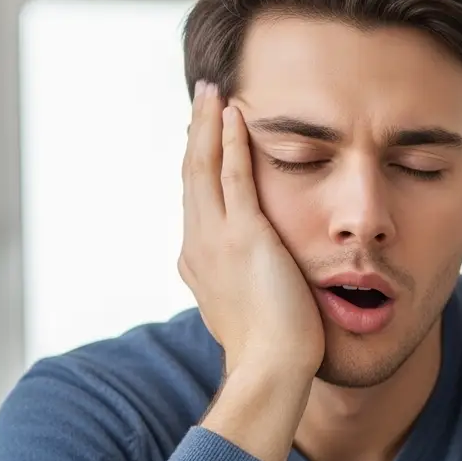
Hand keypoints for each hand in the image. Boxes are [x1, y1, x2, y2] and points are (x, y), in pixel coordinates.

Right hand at [178, 80, 323, 377]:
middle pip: (191, 175)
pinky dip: (230, 142)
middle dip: (196, 133)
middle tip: (203, 97)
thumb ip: (244, 283)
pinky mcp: (244, 236)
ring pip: (203, 167)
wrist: (270, 368)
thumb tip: (254, 277)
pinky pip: (233, 176)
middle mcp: (197, 245)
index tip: (203, 135)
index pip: (195, 200)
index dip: (197, 163)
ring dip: (208, 125)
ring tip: (213, 92)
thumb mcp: (247, 308)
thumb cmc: (270, 350)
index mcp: (197, 262)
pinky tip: (236, 115)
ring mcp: (216, 238)